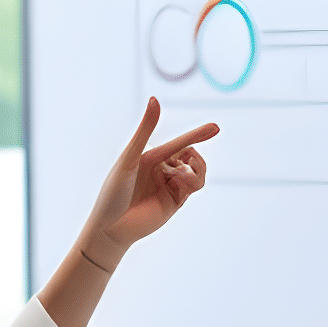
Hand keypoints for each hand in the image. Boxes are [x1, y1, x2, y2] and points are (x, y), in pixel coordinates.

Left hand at [77, 98, 217, 268]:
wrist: (111, 228)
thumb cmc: (113, 192)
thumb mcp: (130, 158)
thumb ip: (145, 130)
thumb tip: (155, 98)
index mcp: (151, 156)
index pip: (179, 142)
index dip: (198, 134)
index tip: (216, 128)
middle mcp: (163, 169)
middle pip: (192, 156)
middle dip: (195, 156)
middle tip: (188, 162)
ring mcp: (171, 186)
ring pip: (197, 172)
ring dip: (197, 170)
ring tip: (183, 176)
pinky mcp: (176, 202)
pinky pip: (194, 187)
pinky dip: (193, 182)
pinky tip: (180, 185)